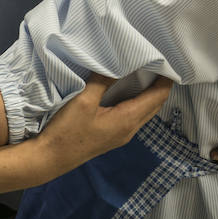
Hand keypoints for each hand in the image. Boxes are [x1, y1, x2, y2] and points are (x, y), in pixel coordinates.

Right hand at [34, 74, 172, 173]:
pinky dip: (137, 100)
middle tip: (156, 62)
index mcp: (127, 120)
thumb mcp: (83, 101)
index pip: (157, 98)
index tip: (166, 61)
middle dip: (160, 85)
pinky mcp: (112, 136)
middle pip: (154, 105)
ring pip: (144, 111)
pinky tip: (126, 90)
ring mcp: (122, 135)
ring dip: (148, 93)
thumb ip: (102, 80)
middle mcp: (130, 129)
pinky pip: (133, 115)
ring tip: (144, 71)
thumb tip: (117, 62)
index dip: (165, 81)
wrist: (51, 158)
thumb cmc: (68, 130)